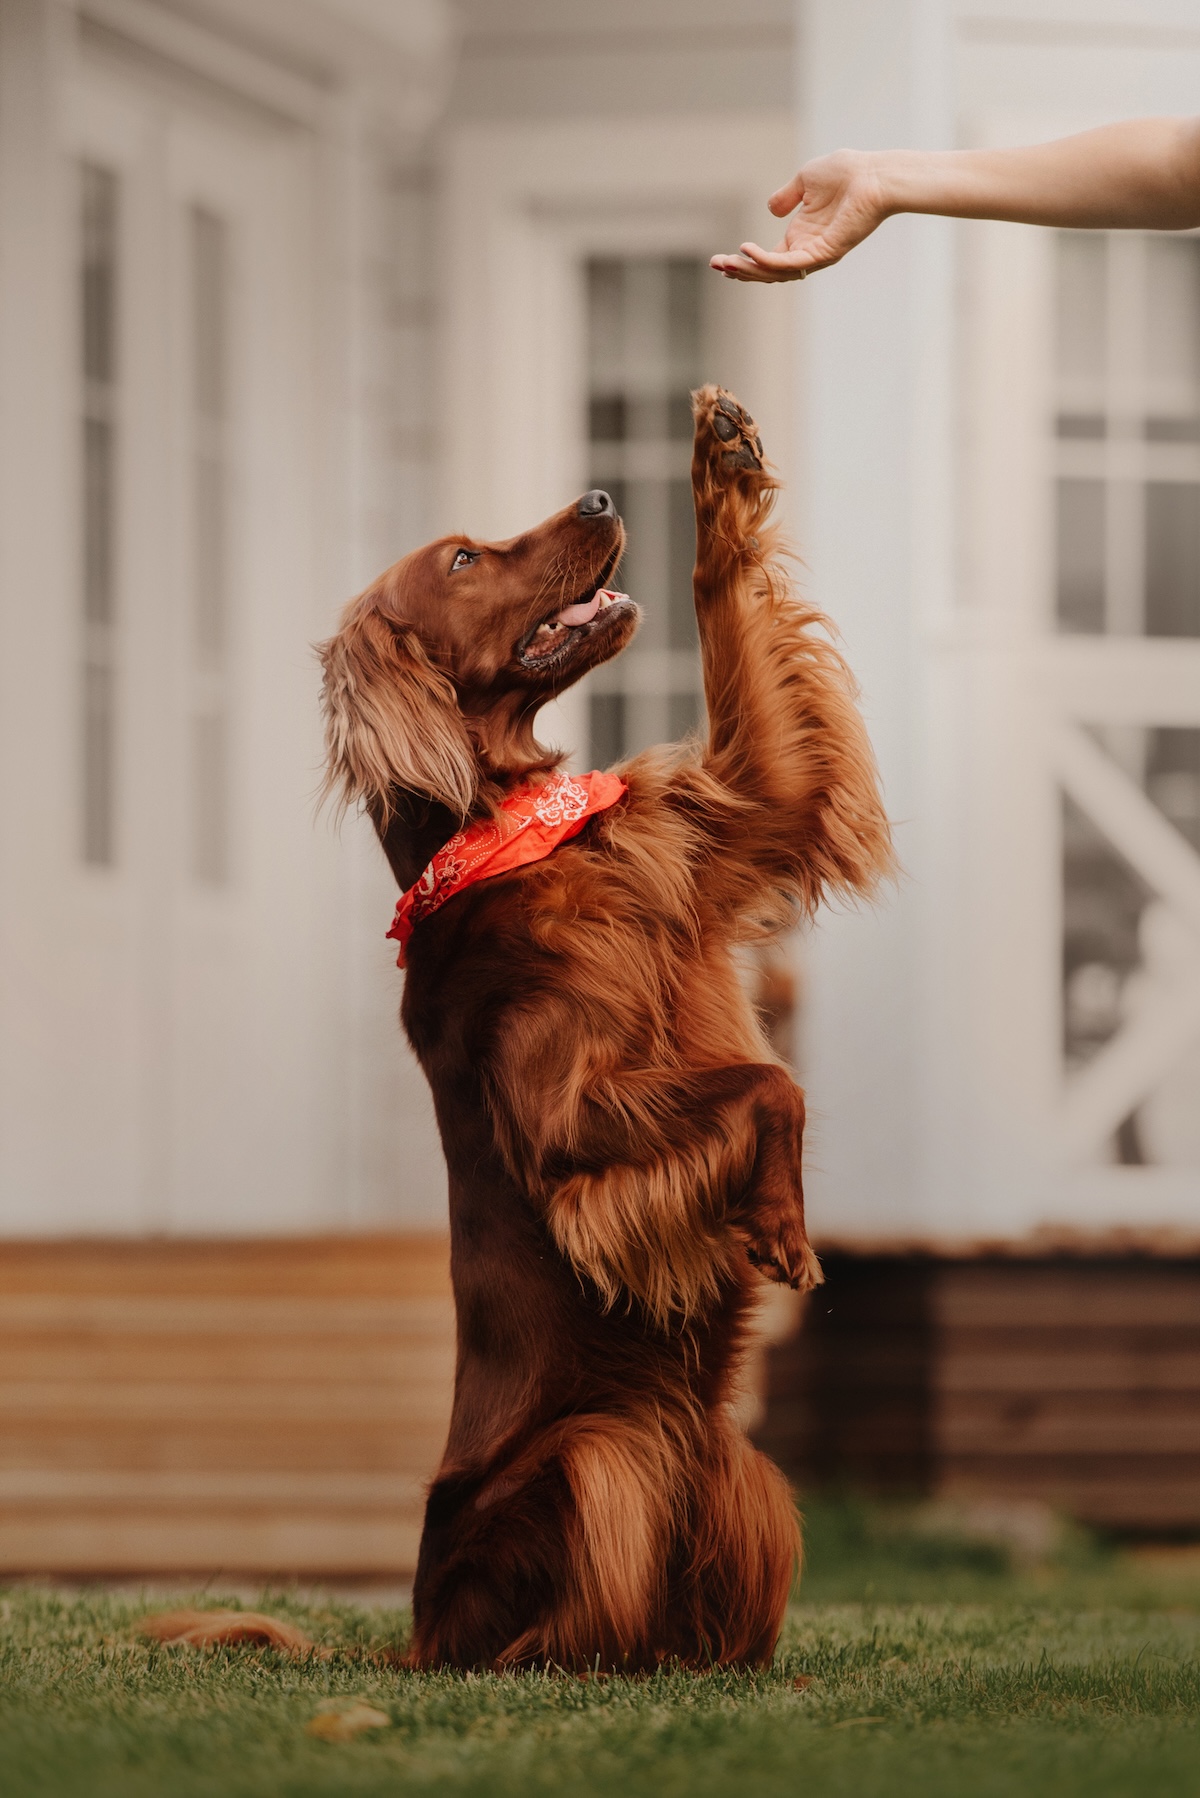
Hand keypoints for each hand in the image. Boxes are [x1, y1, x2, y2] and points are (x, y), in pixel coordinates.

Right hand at [710, 149, 889, 282]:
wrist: (873, 175)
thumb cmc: (846, 173)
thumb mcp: (806, 181)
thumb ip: (786, 197)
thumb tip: (771, 209)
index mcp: (801, 237)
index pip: (767, 259)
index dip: (743, 261)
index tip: (719, 259)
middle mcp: (807, 250)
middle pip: (767, 271)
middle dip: (739, 271)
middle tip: (715, 265)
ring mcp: (816, 255)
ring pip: (775, 273)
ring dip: (748, 270)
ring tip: (726, 264)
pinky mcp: (824, 253)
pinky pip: (789, 265)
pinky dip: (766, 261)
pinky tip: (747, 252)